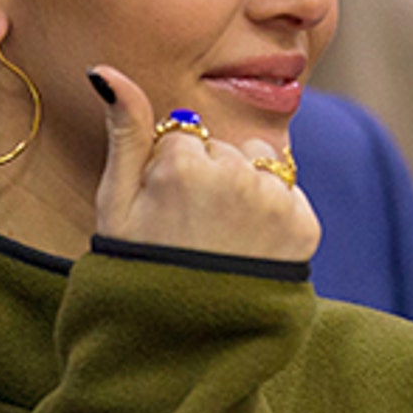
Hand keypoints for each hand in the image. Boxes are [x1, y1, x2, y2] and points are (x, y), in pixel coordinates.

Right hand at [88, 65, 320, 264]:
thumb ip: (124, 132)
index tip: (164, 213)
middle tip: (193, 230)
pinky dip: (274, 212)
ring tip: (223, 237)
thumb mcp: (117, 203)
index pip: (185, 138)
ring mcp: (276, 203)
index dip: (171, 174)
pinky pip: (288, 193)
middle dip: (211, 177)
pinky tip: (249, 246)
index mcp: (185, 166)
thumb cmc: (138, 268)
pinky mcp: (305, 226)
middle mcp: (238, 177)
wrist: (186, 341)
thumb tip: (107, 71)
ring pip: (262, 164)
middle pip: (225, 149)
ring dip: (247, 188)